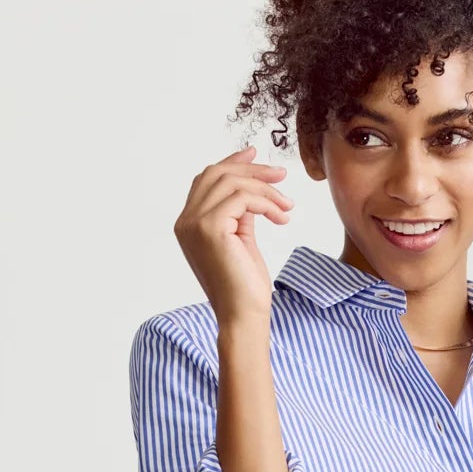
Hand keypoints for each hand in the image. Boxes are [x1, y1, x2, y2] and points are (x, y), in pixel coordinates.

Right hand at [173, 144, 293, 323]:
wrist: (243, 316)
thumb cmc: (244, 285)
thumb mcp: (240, 239)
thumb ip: (239, 212)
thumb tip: (252, 186)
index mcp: (188, 224)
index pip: (206, 179)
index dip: (232, 162)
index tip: (256, 155)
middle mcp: (185, 221)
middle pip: (217, 174)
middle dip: (252, 169)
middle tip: (281, 174)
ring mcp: (194, 223)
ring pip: (232, 182)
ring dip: (265, 189)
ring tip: (287, 205)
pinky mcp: (211, 228)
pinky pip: (243, 198)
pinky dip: (267, 203)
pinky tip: (282, 217)